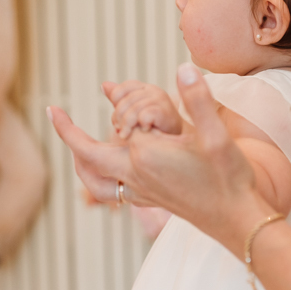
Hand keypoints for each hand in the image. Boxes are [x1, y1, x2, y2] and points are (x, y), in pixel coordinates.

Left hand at [48, 64, 269, 255]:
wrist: (237, 221)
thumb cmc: (229, 179)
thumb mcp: (216, 136)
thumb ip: (198, 100)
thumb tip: (184, 68)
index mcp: (147, 157)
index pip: (124, 121)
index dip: (131, 104)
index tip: (115, 95)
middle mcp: (136, 176)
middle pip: (88, 155)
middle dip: (69, 133)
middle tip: (53, 111)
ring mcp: (140, 192)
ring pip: (94, 178)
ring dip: (80, 159)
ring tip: (72, 141)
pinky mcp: (148, 200)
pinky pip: (110, 190)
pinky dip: (97, 175)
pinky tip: (105, 165)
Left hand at [102, 80, 182, 137]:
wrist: (178, 143)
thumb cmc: (155, 129)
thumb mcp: (134, 113)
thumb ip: (120, 100)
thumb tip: (104, 85)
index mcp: (144, 88)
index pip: (120, 90)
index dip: (115, 105)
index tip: (116, 122)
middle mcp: (153, 90)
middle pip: (124, 100)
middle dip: (118, 118)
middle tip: (120, 132)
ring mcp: (161, 100)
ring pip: (133, 109)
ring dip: (127, 126)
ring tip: (126, 136)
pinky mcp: (167, 112)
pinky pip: (144, 115)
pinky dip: (141, 126)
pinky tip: (145, 132)